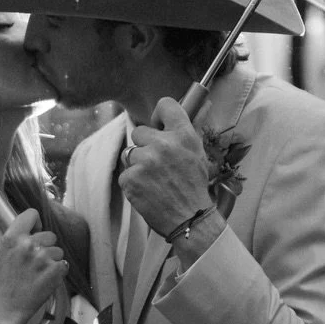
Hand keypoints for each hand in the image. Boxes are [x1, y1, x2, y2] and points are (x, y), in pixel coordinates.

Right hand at [0, 207, 66, 323]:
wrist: (10, 305)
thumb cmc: (5, 280)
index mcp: (12, 238)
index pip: (32, 214)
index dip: (36, 223)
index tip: (35, 231)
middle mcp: (27, 245)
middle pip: (50, 234)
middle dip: (46, 246)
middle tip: (35, 261)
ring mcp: (43, 258)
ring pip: (58, 250)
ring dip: (52, 260)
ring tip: (39, 272)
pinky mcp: (55, 270)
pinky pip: (64, 263)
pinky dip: (58, 272)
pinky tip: (45, 279)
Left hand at [120, 98, 211, 235]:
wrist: (190, 219)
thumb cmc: (194, 187)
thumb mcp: (198, 154)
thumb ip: (184, 133)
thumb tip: (180, 113)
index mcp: (183, 135)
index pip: (165, 105)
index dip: (159, 116)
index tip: (159, 127)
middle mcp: (163, 145)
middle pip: (139, 132)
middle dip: (145, 146)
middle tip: (158, 164)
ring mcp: (145, 162)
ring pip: (130, 153)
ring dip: (138, 165)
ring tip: (154, 180)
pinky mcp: (131, 179)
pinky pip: (126, 173)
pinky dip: (133, 182)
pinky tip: (147, 191)